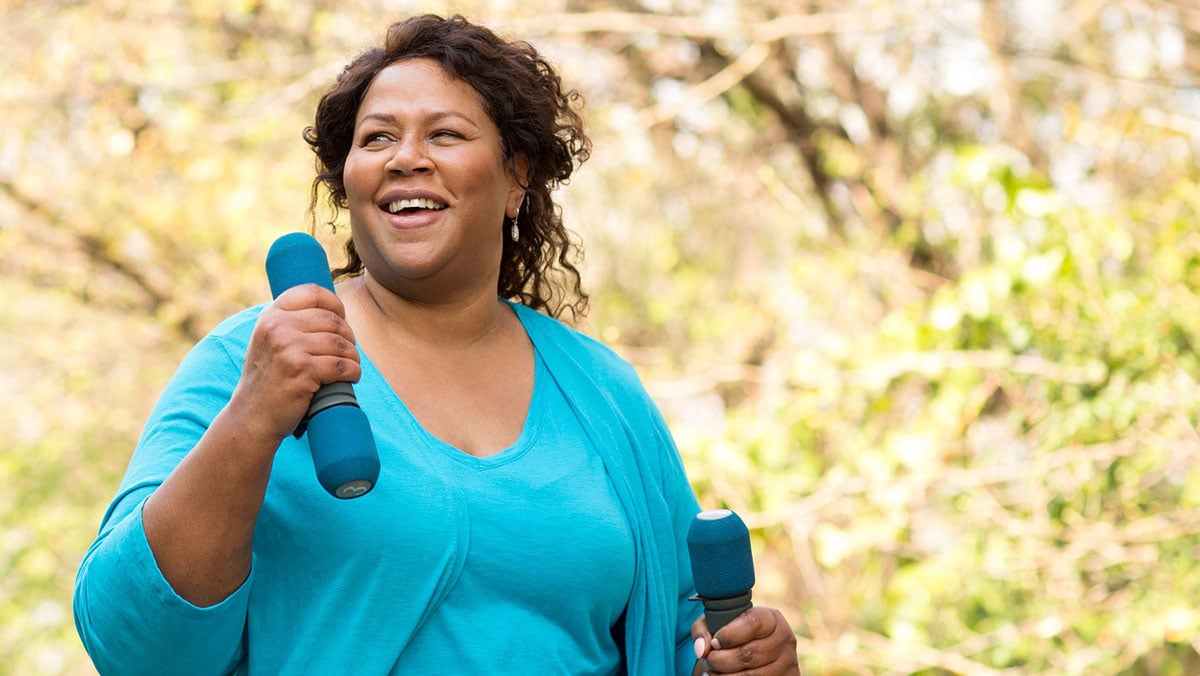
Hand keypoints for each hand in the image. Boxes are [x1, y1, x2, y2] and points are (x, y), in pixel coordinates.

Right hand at [230, 284, 360, 440]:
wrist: (252, 416)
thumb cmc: (268, 379)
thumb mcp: (269, 340)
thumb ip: (290, 322)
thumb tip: (333, 309)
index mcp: (271, 315)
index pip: (313, 293)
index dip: (335, 304)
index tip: (342, 318)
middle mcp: (278, 327)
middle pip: (333, 321)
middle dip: (348, 337)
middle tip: (347, 352)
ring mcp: (290, 348)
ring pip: (341, 344)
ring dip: (353, 357)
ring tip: (350, 366)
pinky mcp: (302, 370)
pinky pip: (343, 366)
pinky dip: (353, 372)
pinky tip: (350, 378)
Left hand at [691, 606, 799, 674]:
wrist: (755, 650)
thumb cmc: (734, 633)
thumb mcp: (719, 622)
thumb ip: (705, 629)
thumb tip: (702, 649)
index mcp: (772, 619)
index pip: (753, 623)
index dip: (729, 634)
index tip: (715, 642)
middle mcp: (785, 640)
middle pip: (748, 654)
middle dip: (720, 660)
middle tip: (709, 659)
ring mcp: (787, 664)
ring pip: (750, 675)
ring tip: (712, 671)